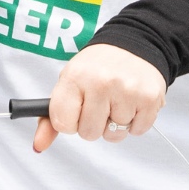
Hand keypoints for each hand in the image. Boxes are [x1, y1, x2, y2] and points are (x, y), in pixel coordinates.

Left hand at [36, 44, 168, 153]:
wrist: (134, 44)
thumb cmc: (97, 68)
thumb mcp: (69, 84)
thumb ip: (50, 118)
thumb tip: (39, 146)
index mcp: (75, 76)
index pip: (62, 124)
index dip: (69, 122)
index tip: (76, 109)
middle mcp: (101, 82)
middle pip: (89, 133)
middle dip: (94, 124)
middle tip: (100, 103)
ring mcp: (127, 90)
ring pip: (114, 135)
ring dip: (116, 123)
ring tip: (118, 100)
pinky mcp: (149, 98)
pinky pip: (137, 131)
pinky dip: (135, 122)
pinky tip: (132, 101)